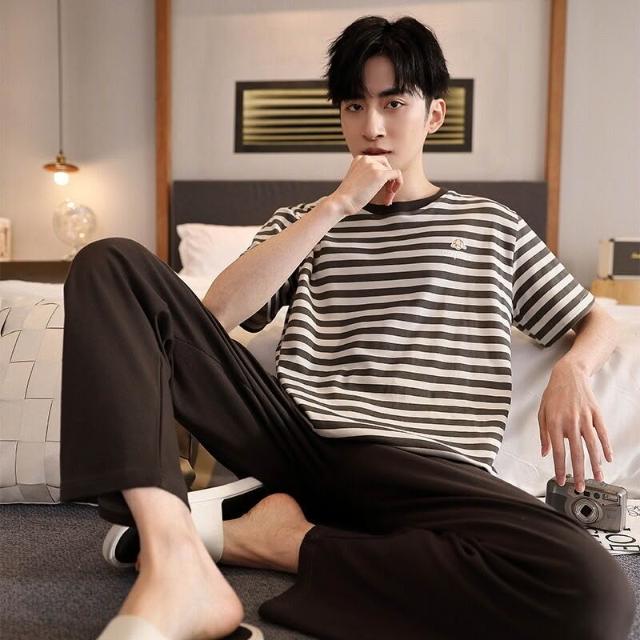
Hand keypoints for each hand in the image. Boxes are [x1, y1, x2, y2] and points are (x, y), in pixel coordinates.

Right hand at [330, 154, 402, 216]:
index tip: (380, 191)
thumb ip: (369, 176)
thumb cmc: (347, 197)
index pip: (378, 163)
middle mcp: (367, 159)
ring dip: (391, 187)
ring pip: (392, 172)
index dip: (383, 177)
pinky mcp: (380, 174)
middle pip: (386, 166)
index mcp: (360, 159)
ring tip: (386, 199)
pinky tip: (390, 196)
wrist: (342, 202)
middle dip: (388, 181)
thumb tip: (386, 180)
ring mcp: (373, 165)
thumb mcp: (358, 181)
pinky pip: (397, 175)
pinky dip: (398, 184)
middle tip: (386, 195)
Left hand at [538, 360, 613, 492]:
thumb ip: (543, 434)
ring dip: (595, 464)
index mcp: (554, 423)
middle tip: (579, 487)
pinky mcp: (596, 414)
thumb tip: (545, 452)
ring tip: (597, 478)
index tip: (560, 480)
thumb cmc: (553, 395)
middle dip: (578, 472)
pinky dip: (606, 447)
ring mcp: (584, 418)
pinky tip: (608, 459)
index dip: (559, 468)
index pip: (558, 451)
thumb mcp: (541, 413)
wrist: (569, 375)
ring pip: (591, 446)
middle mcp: (570, 422)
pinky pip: (602, 433)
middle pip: (576, 452)